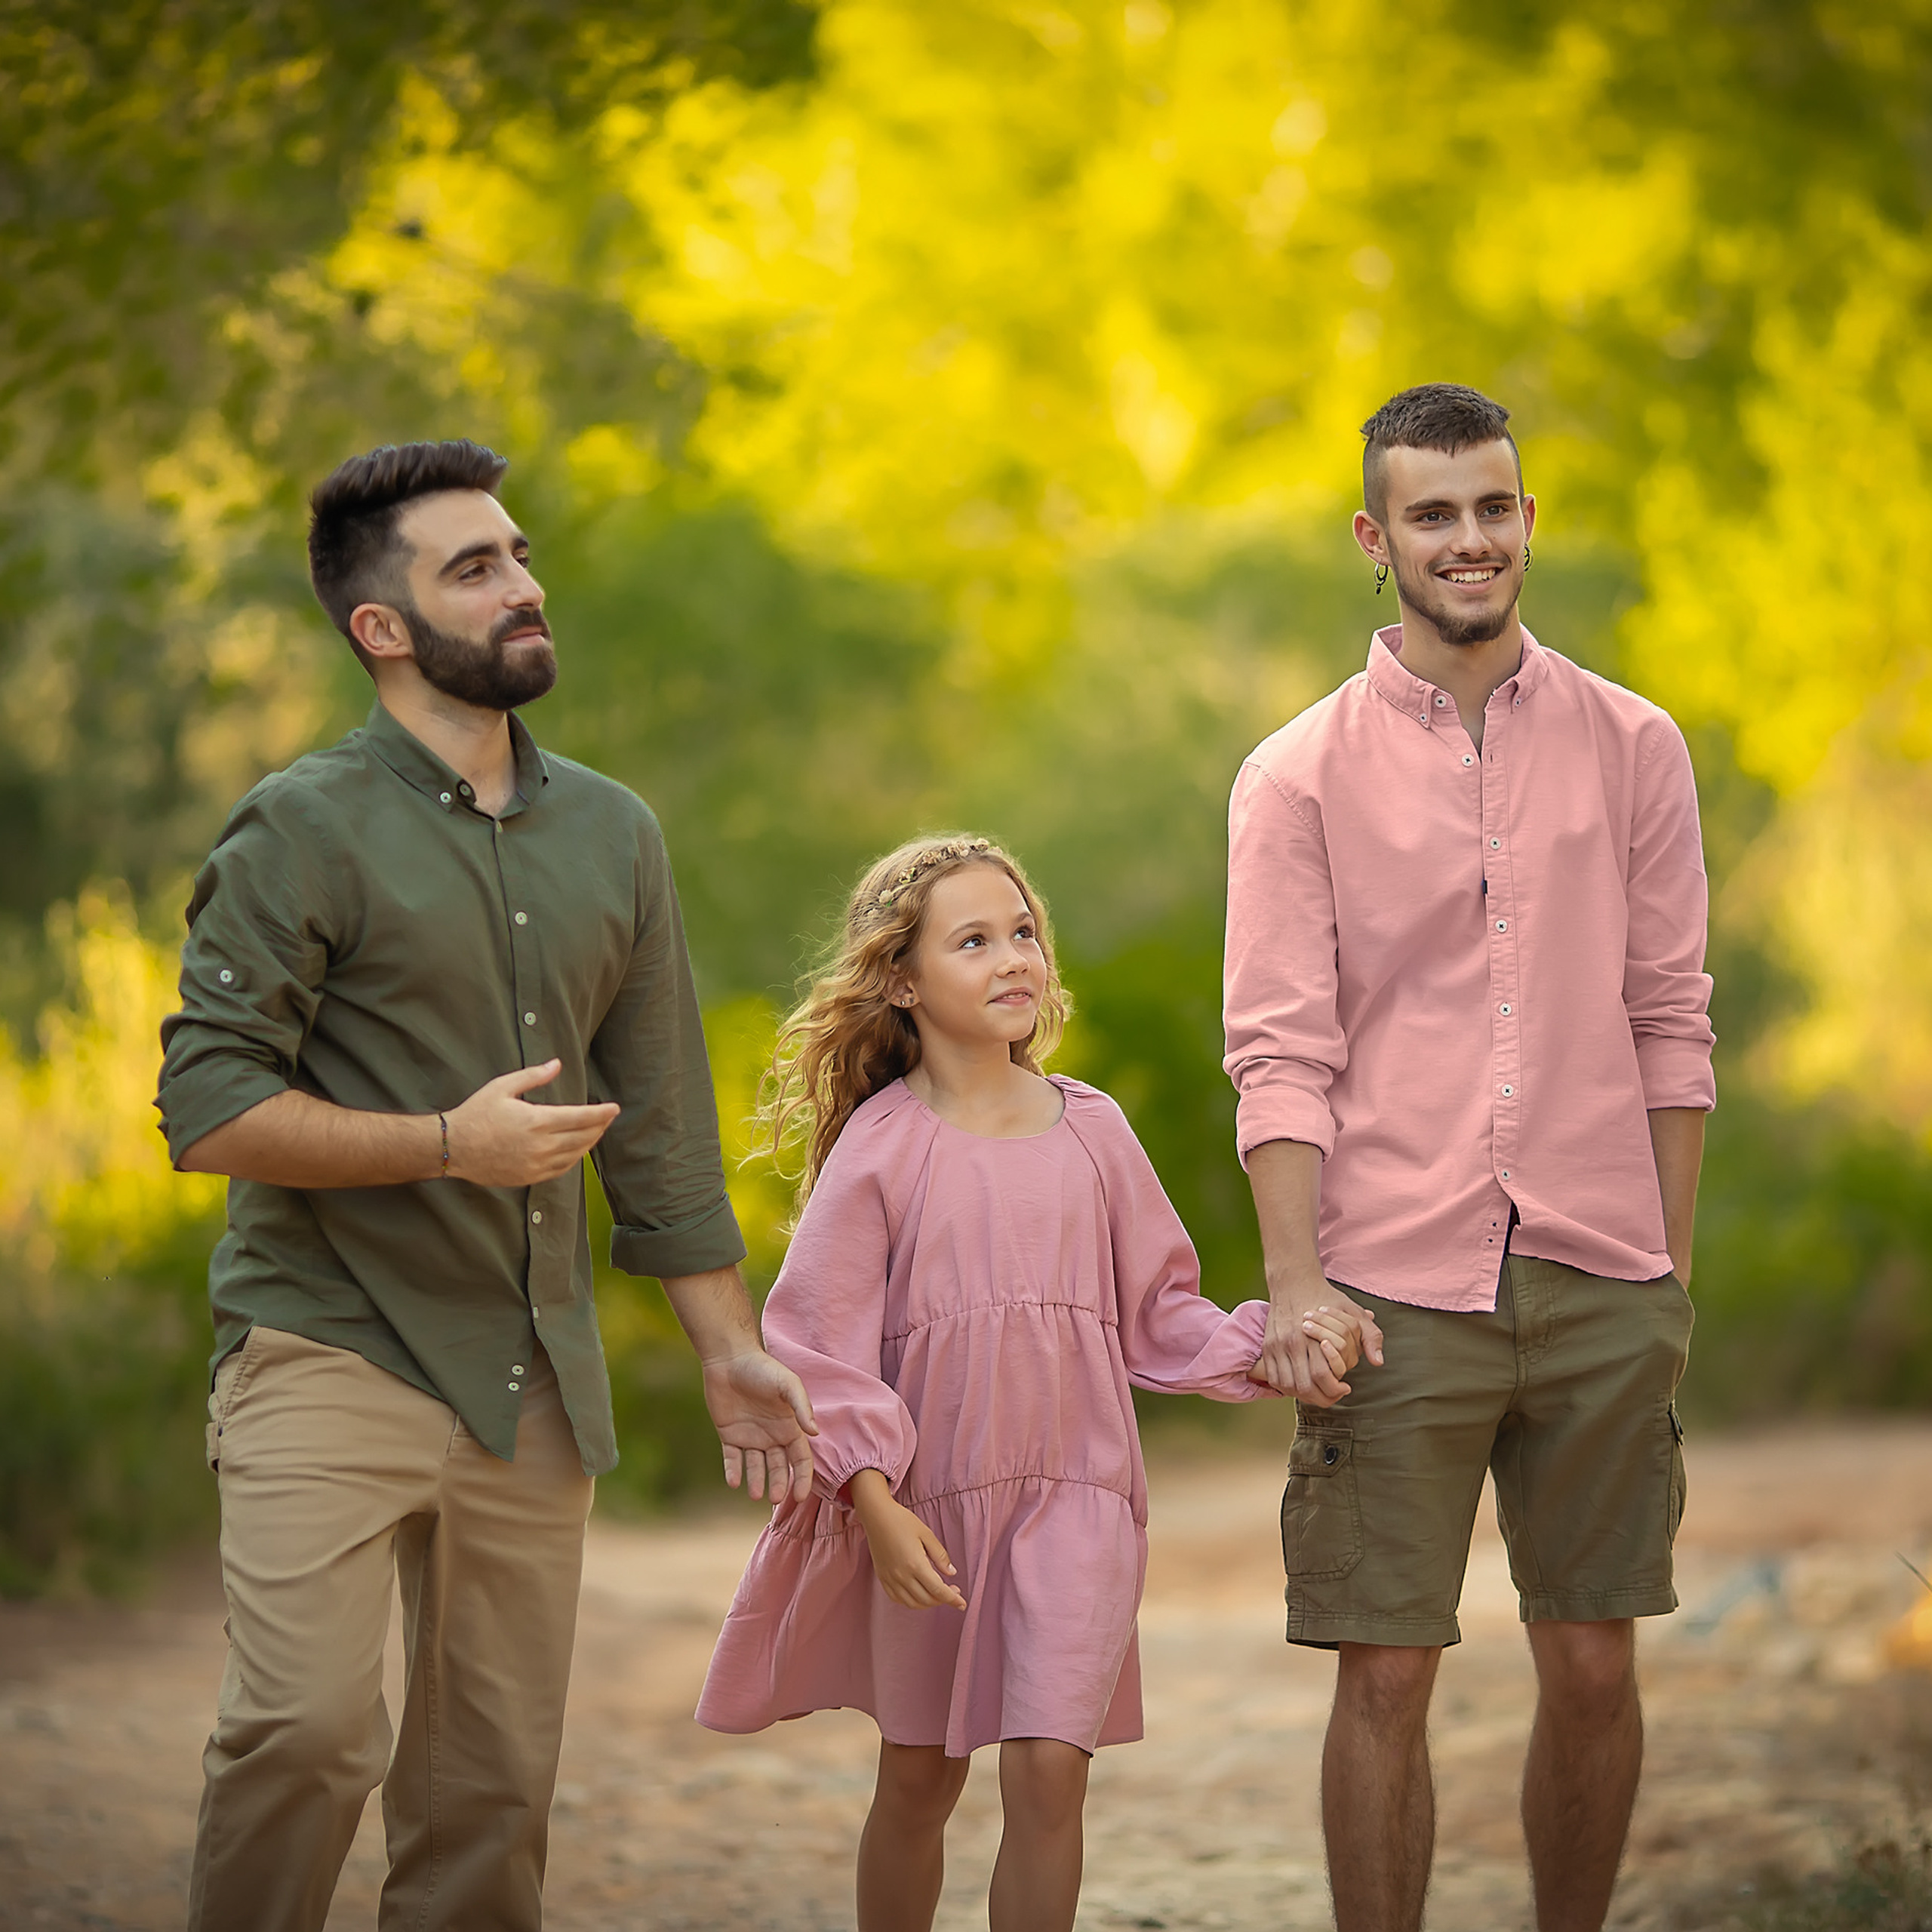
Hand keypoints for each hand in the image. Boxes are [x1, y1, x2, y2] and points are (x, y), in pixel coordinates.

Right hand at [444, 1060, 619, 1185]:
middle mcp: (541, 1145)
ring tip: (596, 1132)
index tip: (614, 1108)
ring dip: (589, 1143)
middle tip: (608, 1118)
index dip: (601, 1113)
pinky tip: (577, 1151)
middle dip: (599, 1127)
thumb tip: (557, 1064)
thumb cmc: (476, 1114)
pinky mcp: (529, 1177)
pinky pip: (561, 1170)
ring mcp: (536, 1164)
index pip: (581, 1117)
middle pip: (583, 1137)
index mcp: (537, 1121)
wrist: (453, 1147)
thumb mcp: (502, 1087)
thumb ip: (533, 1076)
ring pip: (575, 1155)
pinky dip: (574, 1160)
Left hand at [702, 1349, 818, 1502]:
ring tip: (754, 1494)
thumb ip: (801, 1406)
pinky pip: (732, 1459)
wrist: (729, 1358)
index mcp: (789, 1426)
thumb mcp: (787, 1384)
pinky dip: (733, 1471)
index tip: (802, 1495)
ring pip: (756, 1467)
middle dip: (779, 1484)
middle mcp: (771, 1435)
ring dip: (756, 1481)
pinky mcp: (729, 1435)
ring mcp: (750, 1436)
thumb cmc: (763, 1368)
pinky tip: (734, 1481)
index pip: (801, 1458)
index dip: (804, 1477)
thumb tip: (815, 1432)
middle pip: (780, 1467)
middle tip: (775, 1497)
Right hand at [851, 1470, 965, 1609]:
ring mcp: (890, 1579)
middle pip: (927, 1599)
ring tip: (937, 1594)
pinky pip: (898, 1599)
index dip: (952, 1599)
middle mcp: (902, 1576)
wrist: (876, 1515)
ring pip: (912, 1603)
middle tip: (953, 1592)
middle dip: (943, 1600)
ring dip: (928, 1603)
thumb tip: (951, 1573)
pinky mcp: (882, 1578)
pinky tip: (919, 1594)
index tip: (962, 1603)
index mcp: (915, 1564)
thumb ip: (940, 1555)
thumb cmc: (902, 1521)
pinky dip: (911, 1602)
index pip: (938, 1590)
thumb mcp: (926, 1534)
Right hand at [1254, 1277, 1383, 1405]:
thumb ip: (1370, 1336)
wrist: (1293, 1281)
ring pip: (1288, 1386)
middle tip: (1333, 1394)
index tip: (1345, 1387)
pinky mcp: (1268, 1346)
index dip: (1336, 1390)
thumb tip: (1378, 1362)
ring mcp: (1277, 1345)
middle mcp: (1292, 1343)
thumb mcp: (1354, 1313)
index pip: (1323, 1376)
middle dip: (1322, 1397)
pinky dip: (1287, 1388)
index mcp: (1313, 1336)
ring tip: (1318, 1392)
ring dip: (1304, 1395)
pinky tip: (1300, 1385)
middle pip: (1305, 1386)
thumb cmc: (1325, 1298)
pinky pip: (1275, 1377)